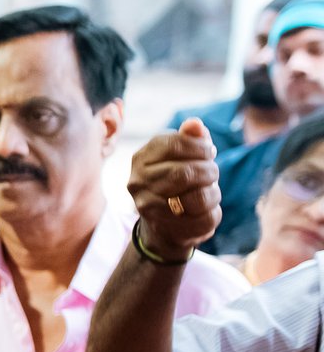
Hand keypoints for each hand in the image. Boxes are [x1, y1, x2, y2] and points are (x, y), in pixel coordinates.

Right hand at [127, 117, 220, 261]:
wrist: (164, 223)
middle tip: (212, 173)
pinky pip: (204, 218)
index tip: (209, 153)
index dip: (200, 147)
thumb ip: (189, 138)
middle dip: (209, 171)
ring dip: (212, 193)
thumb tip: (194, 124)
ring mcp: (149, 207)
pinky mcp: (167, 228)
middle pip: (186, 173)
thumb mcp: (181, 156)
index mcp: (141, 158)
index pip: (175, 144)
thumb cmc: (176, 181)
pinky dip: (212, 212)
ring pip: (198, 197)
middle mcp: (138, 182)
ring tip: (208, 191)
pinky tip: (204, 210)